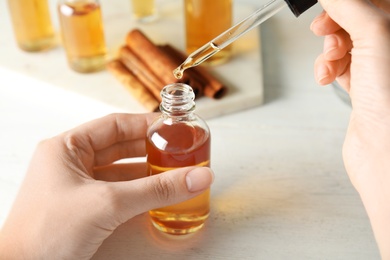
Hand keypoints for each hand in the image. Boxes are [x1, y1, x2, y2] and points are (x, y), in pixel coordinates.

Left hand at [0, 113, 213, 258]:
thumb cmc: (48, 233)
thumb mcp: (109, 203)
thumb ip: (157, 189)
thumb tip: (198, 176)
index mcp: (66, 148)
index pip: (114, 125)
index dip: (145, 124)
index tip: (172, 127)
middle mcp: (70, 163)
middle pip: (119, 147)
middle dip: (150, 148)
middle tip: (178, 149)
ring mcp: (77, 187)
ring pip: (120, 171)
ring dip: (147, 171)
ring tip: (174, 170)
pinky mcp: (84, 208)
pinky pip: (117, 192)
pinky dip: (138, 192)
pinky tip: (157, 193)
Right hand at [311, 0, 389, 257]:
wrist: (385, 155)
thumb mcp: (375, 37)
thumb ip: (351, 7)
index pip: (377, 3)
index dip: (351, 3)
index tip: (329, 6)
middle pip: (360, 18)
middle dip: (337, 23)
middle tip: (323, 29)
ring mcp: (381, 68)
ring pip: (347, 41)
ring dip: (330, 49)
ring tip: (330, 61)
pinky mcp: (364, 85)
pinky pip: (340, 64)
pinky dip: (327, 67)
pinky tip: (326, 76)